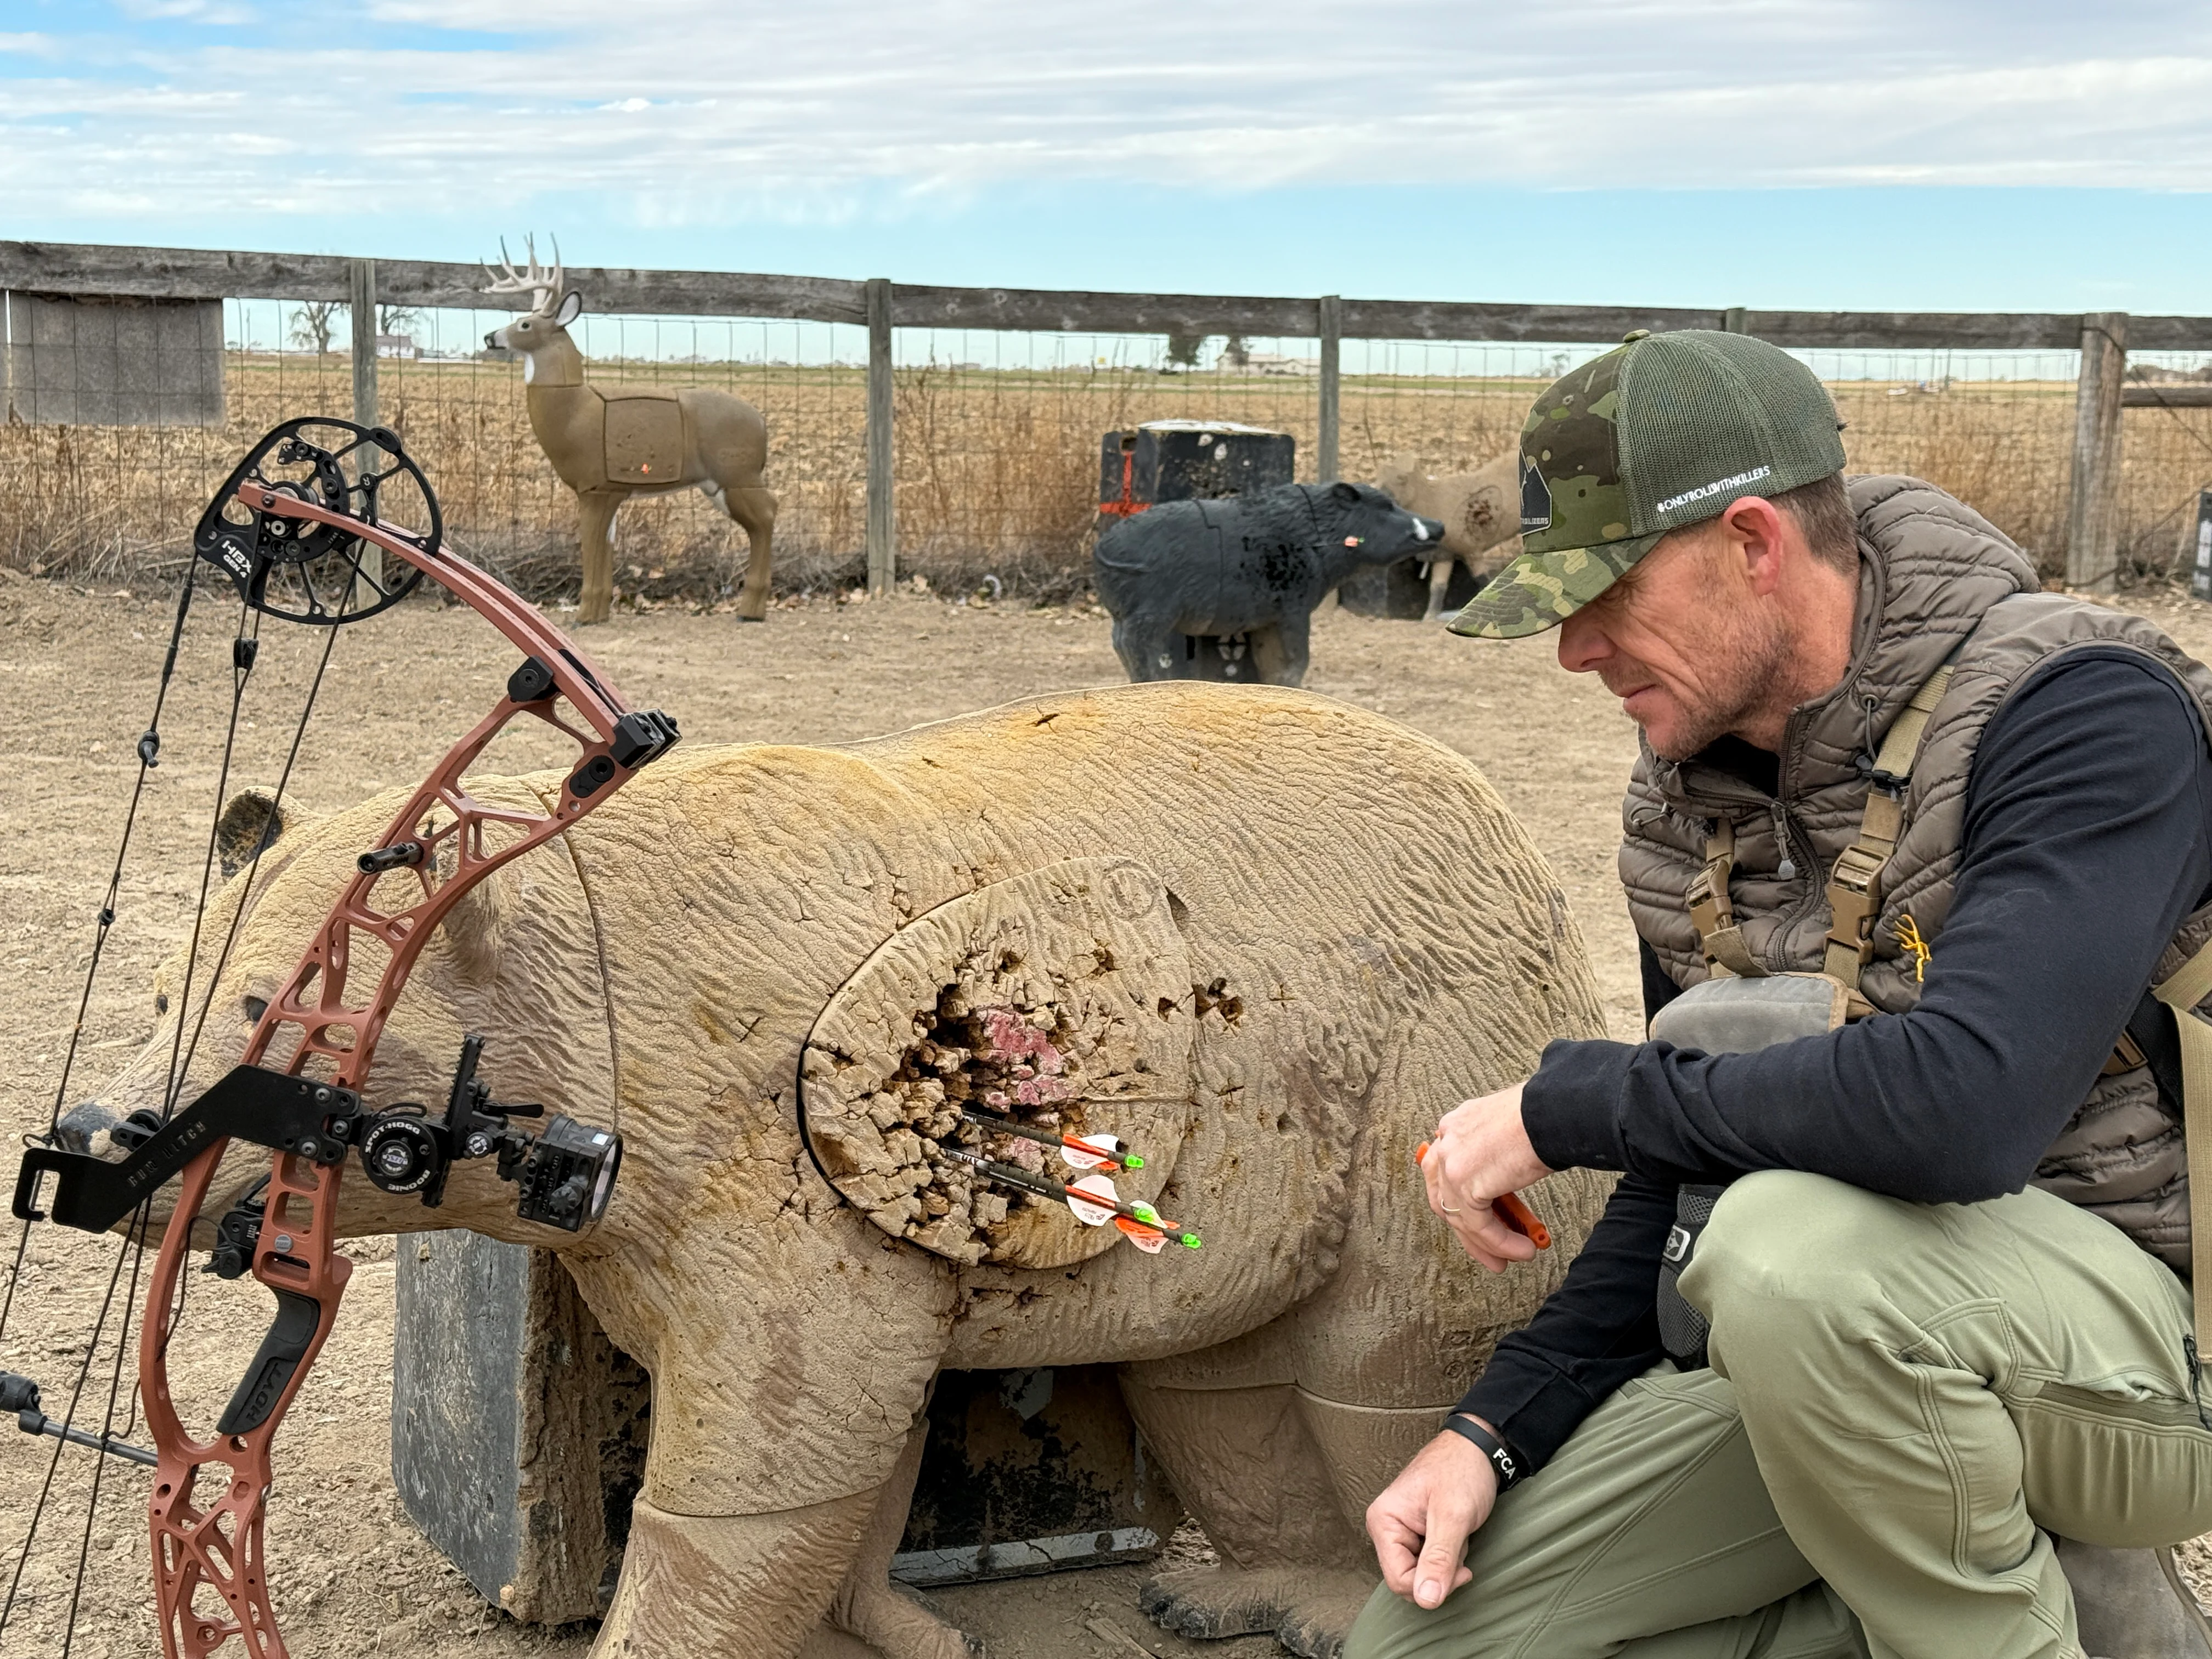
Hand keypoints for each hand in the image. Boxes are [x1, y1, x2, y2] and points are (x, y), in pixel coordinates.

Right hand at [1367, 1420, 1496, 1607]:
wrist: (1478, 1448)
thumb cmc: (1462, 1471)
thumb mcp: (1453, 1516)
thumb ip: (1439, 1560)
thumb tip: (1426, 1600)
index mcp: (1383, 1521)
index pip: (1398, 1579)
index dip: (1432, 1585)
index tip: (1463, 1571)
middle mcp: (1387, 1527)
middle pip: (1409, 1579)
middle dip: (1440, 1572)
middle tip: (1459, 1545)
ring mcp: (1401, 1530)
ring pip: (1422, 1573)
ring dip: (1447, 1562)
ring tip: (1457, 1533)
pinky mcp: (1417, 1532)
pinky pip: (1431, 1561)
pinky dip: (1449, 1555)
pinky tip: (1456, 1534)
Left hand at [1423, 1083, 1552, 1272]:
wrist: (1552, 1111)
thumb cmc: (1544, 1115)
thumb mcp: (1508, 1132)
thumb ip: (1495, 1154)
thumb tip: (1503, 1181)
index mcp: (1457, 1126)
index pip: (1447, 1173)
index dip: (1463, 1203)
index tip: (1481, 1223)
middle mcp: (1447, 1141)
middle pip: (1446, 1198)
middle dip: (1469, 1232)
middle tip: (1490, 1253)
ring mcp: (1452, 1163)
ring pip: (1461, 1218)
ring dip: (1489, 1244)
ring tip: (1511, 1259)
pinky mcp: (1465, 1183)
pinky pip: (1480, 1226)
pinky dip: (1501, 1243)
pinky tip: (1522, 1250)